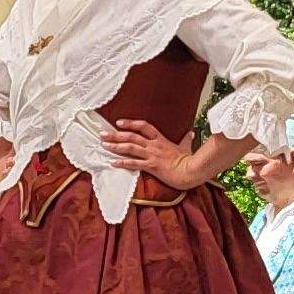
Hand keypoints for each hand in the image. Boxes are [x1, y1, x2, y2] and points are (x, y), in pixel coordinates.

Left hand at [98, 118, 243, 189]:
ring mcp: (152, 155)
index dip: (130, 123)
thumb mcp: (186, 147)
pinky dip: (122, 162)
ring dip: (116, 146)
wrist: (191, 171)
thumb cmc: (189, 160)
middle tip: (102, 134)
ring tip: (104, 145)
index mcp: (160, 139)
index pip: (144, 126)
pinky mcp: (151, 166)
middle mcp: (154, 145)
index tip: (118, 122)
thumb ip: (186, 139)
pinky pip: (134, 163)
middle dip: (115, 135)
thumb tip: (191, 133)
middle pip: (132, 136)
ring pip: (130, 147)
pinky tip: (113, 163)